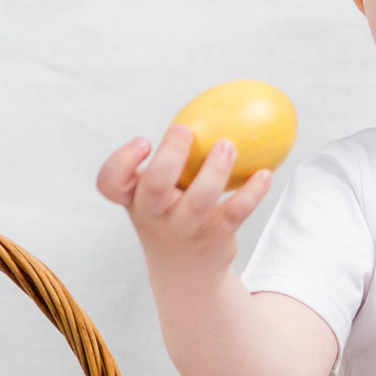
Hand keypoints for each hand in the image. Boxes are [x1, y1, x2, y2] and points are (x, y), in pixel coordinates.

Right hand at [96, 123, 271, 280]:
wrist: (184, 273)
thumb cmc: (171, 213)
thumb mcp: (159, 191)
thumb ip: (171, 158)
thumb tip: (209, 102)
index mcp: (133, 198)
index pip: (110, 183)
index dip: (122, 161)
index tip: (144, 140)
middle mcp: (153, 215)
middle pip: (153, 188)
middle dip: (169, 157)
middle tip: (184, 130)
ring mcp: (182, 229)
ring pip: (197, 201)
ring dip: (215, 171)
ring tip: (228, 145)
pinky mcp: (212, 239)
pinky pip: (234, 213)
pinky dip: (251, 193)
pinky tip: (265, 174)